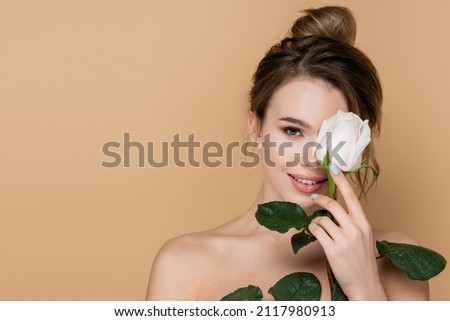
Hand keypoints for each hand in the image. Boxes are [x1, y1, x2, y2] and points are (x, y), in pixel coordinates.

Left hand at [308, 163, 386, 299]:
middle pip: (334, 205)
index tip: (335, 168)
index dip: (343, 181)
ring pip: (322, 219)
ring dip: (316, 221)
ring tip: (319, 228)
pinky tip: (316, 235)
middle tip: (314, 197)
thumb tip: (335, 211)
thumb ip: (353, 224)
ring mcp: (345, 240)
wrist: (365, 285)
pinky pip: (316, 231)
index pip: (353, 198)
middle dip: (321, 198)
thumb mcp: (363, 239)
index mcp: (364, 224)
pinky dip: (312, 230)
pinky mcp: (333, 249)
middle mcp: (356, 229)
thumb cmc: (362, 261)